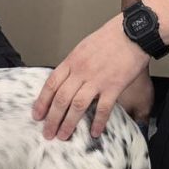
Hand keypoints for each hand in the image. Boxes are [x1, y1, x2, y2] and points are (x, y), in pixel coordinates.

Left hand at [33, 15, 149, 139]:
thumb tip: (67, 81)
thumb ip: (74, 64)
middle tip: (48, 133)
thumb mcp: (84, 47)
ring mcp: (97, 80)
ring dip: (69, 124)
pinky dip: (98, 122)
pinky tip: (95, 132)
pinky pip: (103, 108)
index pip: (51, 84)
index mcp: (72, 61)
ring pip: (77, 106)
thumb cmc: (110, 38)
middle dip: (52, 119)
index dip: (42, 102)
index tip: (37, 115)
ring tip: (63, 136)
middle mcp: (81, 71)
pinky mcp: (114, 86)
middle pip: (61, 99)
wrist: (132, 33)